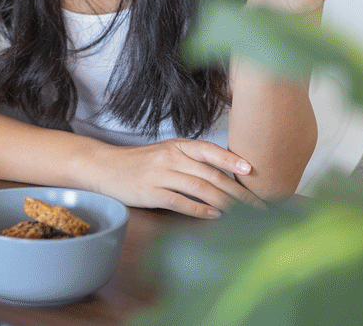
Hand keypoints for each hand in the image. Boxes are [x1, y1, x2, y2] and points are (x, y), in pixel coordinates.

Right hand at [88, 138, 266, 217]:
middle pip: (211, 174)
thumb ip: (191, 161)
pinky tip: (214, 216)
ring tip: (243, 215)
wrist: (105, 167)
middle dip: (238, 192)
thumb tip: (225, 176)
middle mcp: (171, 158)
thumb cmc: (140, 162)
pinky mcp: (151, 193)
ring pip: (200, 189)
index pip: (209, 150)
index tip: (252, 170)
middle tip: (258, 205)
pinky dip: (200, 210)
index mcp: (177, 145)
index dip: (231, 159)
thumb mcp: (166, 153)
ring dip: (225, 203)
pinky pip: (180, 202)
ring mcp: (160, 175)